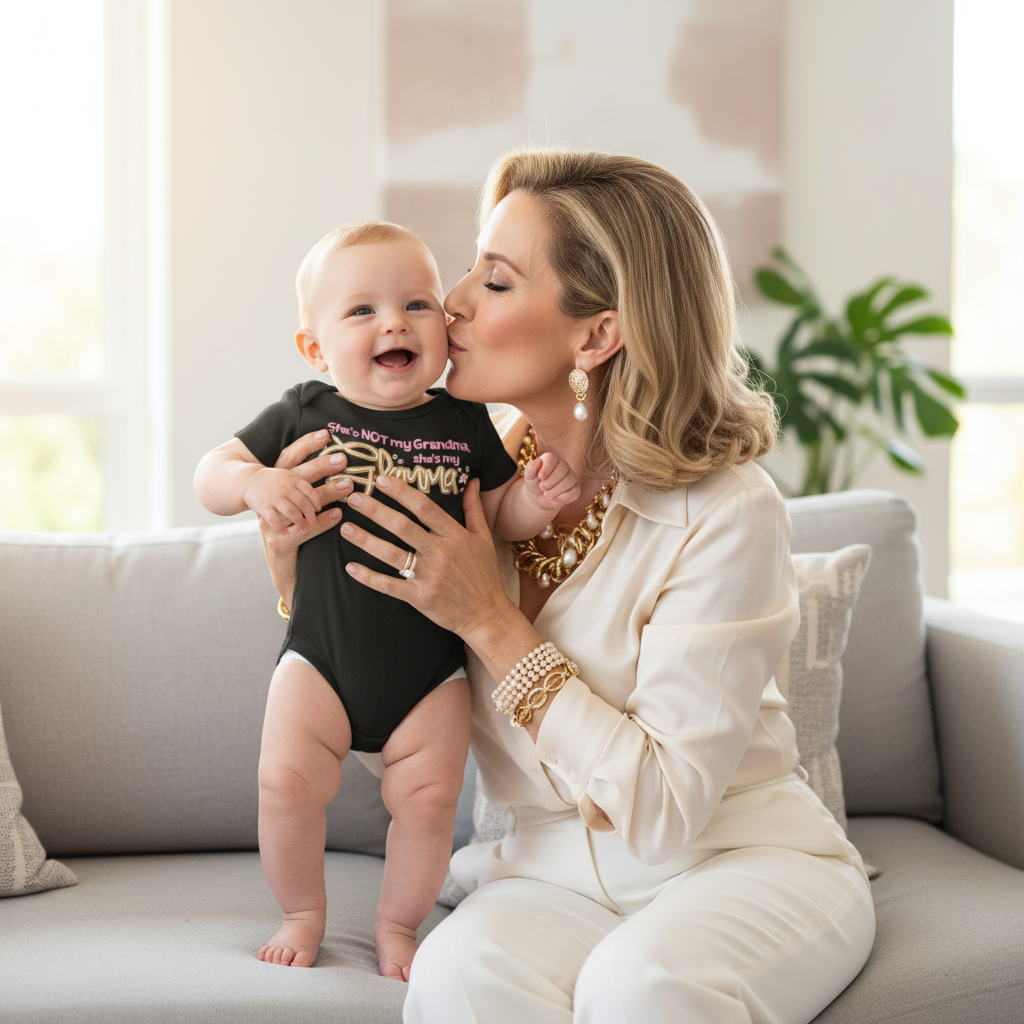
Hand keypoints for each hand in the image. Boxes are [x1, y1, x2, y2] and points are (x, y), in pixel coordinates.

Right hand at [244, 467, 321, 533]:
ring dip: (301, 522)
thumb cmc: (274, 482)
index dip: (317, 500)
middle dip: (311, 513)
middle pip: (302, 501)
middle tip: (322, 519)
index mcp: (291, 478)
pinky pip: (274, 519)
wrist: (246, 480)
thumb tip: (329, 492)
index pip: (308, 489)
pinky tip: (287, 533)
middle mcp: (283, 487)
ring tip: (306, 528)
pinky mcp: (262, 507)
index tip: (321, 509)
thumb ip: (302, 486)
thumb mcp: (288, 478)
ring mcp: (272, 498)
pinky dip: (281, 527)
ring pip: (291, 511)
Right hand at [257, 431, 354, 603]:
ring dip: (326, 493)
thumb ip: (315, 491)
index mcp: (276, 490)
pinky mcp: (278, 544)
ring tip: (349, 487)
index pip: (289, 460)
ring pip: (300, 503)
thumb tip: (342, 467)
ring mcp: (271, 523)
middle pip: (295, 478)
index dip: (305, 445)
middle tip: (344, 459)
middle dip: (320, 466)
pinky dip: (321, 522)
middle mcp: (271, 503)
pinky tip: (337, 516)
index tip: (326, 434)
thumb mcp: (302, 510)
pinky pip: (300, 530)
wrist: (284, 574)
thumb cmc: (300, 538)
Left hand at [339, 474, 518, 642]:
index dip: (402, 492)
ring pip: (391, 553)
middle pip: (403, 526)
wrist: (487, 615)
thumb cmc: (483, 575)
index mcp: (455, 535)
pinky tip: (351, 567)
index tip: (381, 479)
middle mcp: (440, 553)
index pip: (424, 507)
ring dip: (366, 540)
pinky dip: (369, 577)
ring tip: (345, 527)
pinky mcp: (420, 597)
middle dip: (376, 510)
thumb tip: (473, 481)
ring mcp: (429, 576)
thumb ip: (475, 509)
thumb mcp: (484, 538)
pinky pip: (389, 585)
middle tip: (355, 497)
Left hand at [523, 451, 580, 510]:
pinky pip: (573, 493)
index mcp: (552, 459)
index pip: (552, 459)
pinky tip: (555, 498)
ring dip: (555, 491)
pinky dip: (562, 498)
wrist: (539, 497)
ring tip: (546, 494)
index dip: (546, 468)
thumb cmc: (534, 483)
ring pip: (568, 482)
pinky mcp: (576, 489)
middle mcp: (564, 466)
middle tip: (542, 487)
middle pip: (562, 470)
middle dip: (550, 482)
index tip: (540, 477)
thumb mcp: (529, 476)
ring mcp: (571, 477)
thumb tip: (538, 461)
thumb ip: (531, 468)